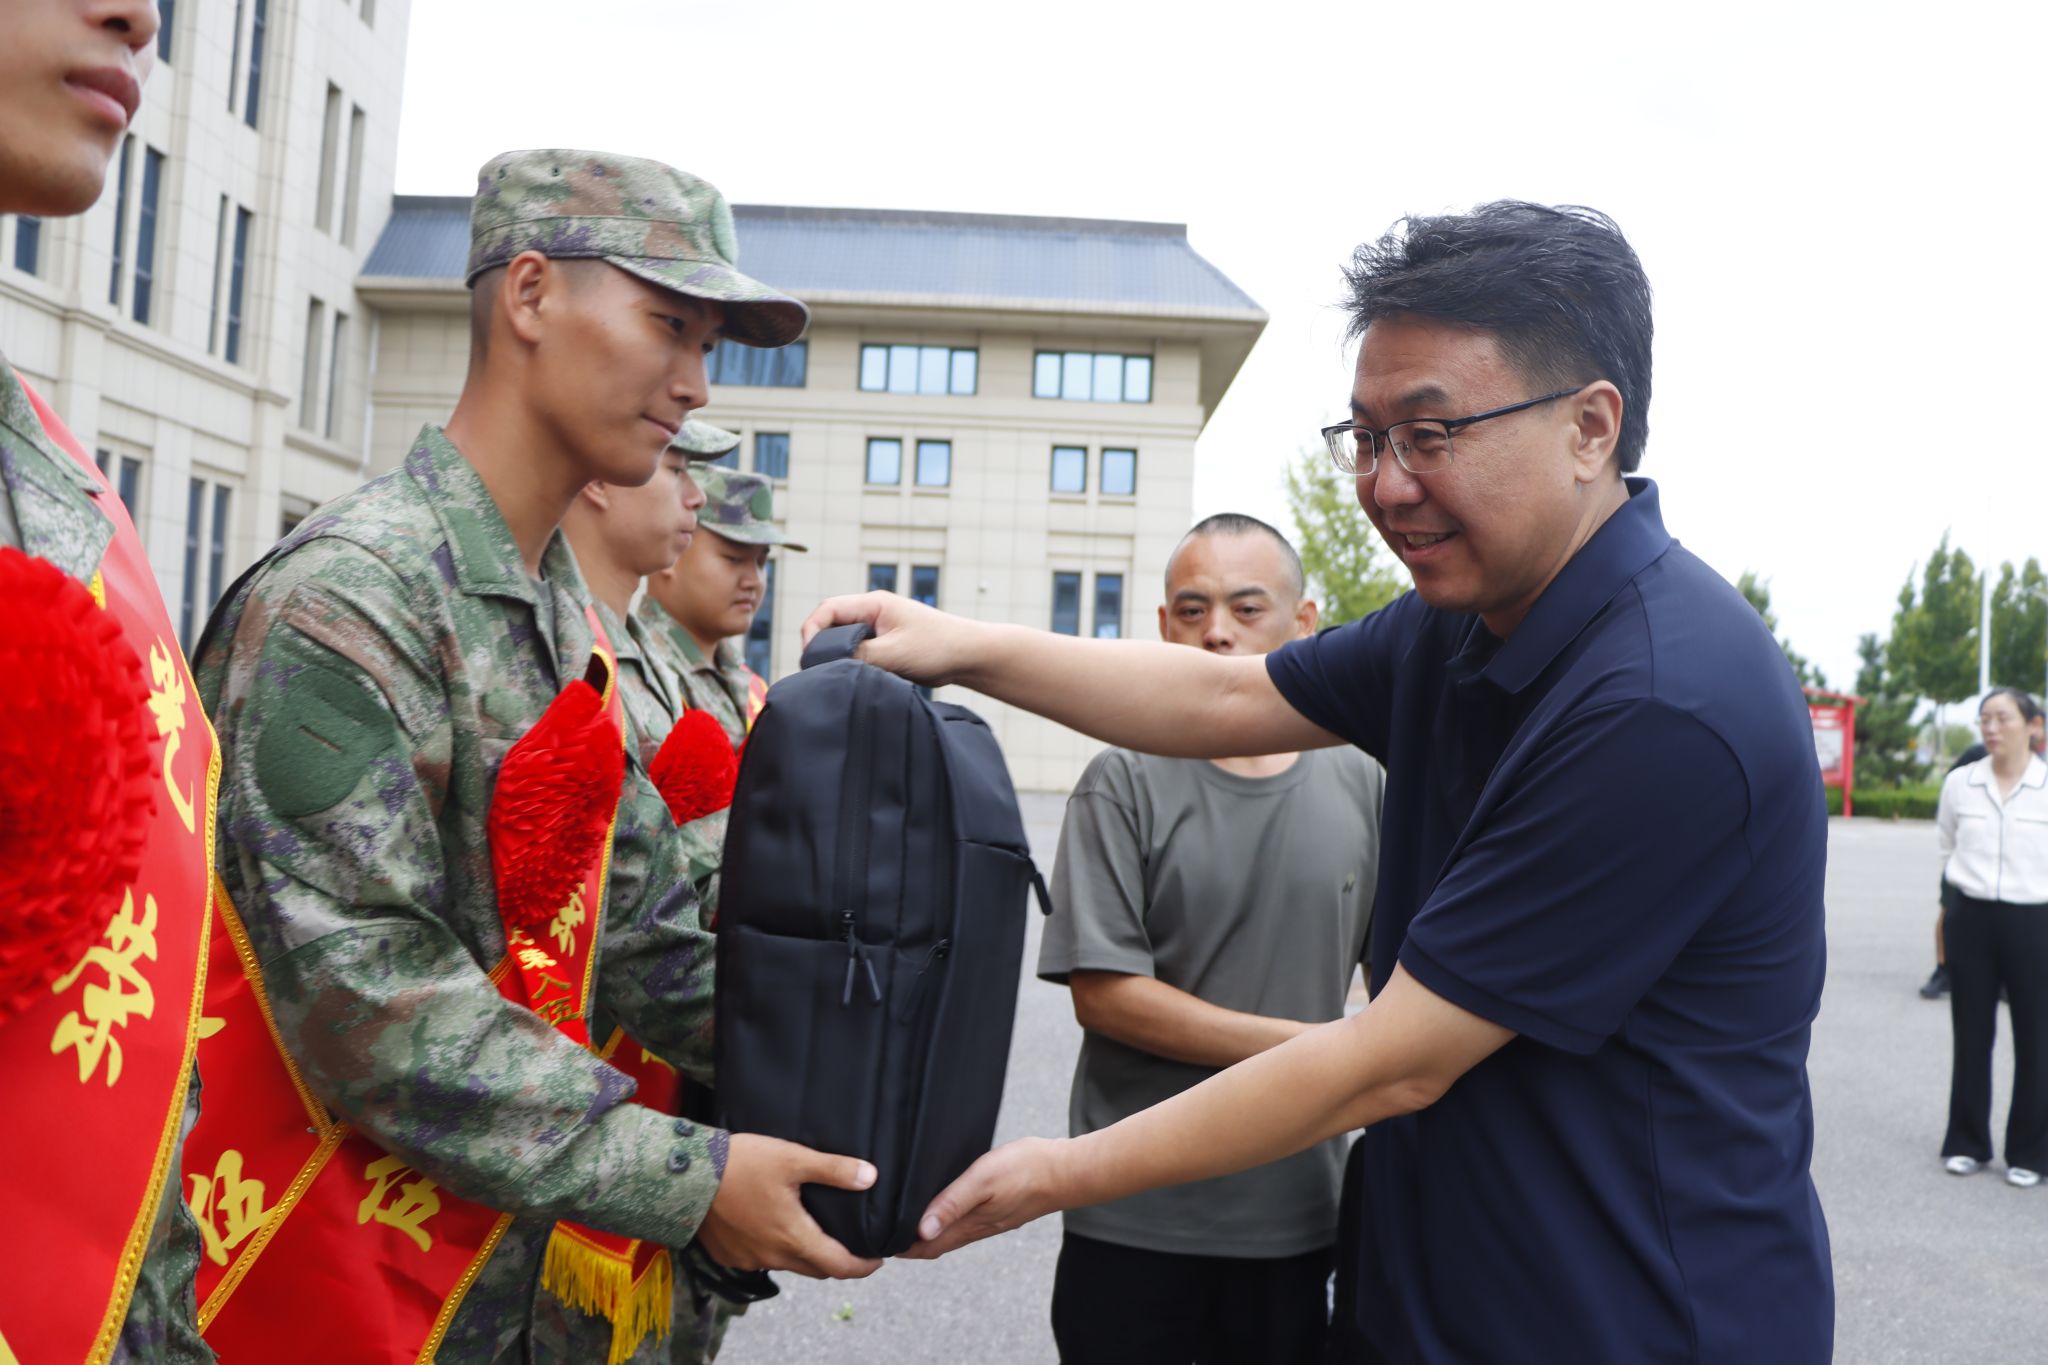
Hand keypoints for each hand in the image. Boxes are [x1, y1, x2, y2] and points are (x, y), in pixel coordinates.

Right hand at [696, 1134, 882, 1278]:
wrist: (685, 1177)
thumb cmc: (742, 1165)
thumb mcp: (792, 1158)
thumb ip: (834, 1170)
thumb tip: (870, 1177)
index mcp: (794, 1238)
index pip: (840, 1266)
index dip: (863, 1266)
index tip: (877, 1259)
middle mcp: (773, 1257)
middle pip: (816, 1269)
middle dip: (837, 1260)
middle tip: (850, 1244)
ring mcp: (749, 1259)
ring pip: (788, 1264)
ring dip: (804, 1254)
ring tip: (813, 1230)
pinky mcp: (729, 1255)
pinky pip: (761, 1259)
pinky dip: (774, 1249)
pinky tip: (773, 1227)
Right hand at [799, 591, 984, 687]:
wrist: (970, 655)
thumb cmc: (938, 647)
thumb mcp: (893, 654)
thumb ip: (859, 656)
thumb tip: (829, 665)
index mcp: (873, 604)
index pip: (827, 609)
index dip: (812, 632)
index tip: (810, 658)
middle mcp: (874, 612)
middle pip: (832, 624)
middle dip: (822, 646)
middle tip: (820, 672)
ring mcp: (880, 628)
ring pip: (845, 640)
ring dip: (840, 657)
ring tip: (839, 677)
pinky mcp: (886, 645)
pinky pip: (860, 652)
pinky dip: (855, 664)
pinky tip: (858, 679)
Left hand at [897, 1136, 1066, 1259]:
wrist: (1064, 1170)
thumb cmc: (1024, 1170)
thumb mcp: (982, 1180)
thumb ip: (952, 1203)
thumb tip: (921, 1229)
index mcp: (969, 1225)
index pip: (926, 1247)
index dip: (901, 1248)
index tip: (876, 1243)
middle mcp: (976, 1229)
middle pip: (934, 1244)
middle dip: (908, 1242)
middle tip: (882, 1233)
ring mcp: (988, 1221)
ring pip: (949, 1233)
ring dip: (925, 1231)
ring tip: (903, 1219)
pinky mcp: (997, 1210)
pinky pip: (963, 1222)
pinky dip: (944, 1219)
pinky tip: (940, 1205)